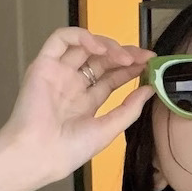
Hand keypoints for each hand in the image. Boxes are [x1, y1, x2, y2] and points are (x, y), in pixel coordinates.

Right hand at [0, 27, 155, 190]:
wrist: (41, 153)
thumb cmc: (70, 150)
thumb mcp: (108, 129)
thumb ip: (129, 109)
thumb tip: (150, 90)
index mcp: (86, 102)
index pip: (111, 78)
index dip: (130, 68)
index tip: (149, 64)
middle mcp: (72, 85)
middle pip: (101, 60)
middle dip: (124, 55)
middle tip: (142, 57)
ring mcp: (58, 73)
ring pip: (84, 46)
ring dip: (107, 45)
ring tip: (124, 56)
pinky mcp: (43, 64)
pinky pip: (60, 39)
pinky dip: (81, 36)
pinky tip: (99, 47)